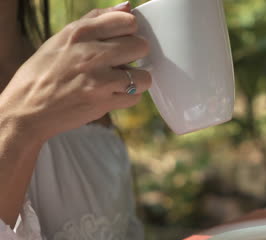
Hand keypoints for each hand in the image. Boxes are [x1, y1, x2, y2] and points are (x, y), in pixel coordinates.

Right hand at [0, 2, 150, 142]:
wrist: (26, 108)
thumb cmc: (45, 72)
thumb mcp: (63, 38)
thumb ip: (97, 20)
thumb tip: (128, 8)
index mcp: (80, 32)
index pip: (127, 21)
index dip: (129, 32)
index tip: (122, 40)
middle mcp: (91, 53)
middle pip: (141, 46)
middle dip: (135, 55)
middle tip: (122, 62)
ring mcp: (99, 79)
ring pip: (143, 76)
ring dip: (135, 80)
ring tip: (119, 81)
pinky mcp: (103, 102)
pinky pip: (135, 97)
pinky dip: (127, 97)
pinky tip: (113, 94)